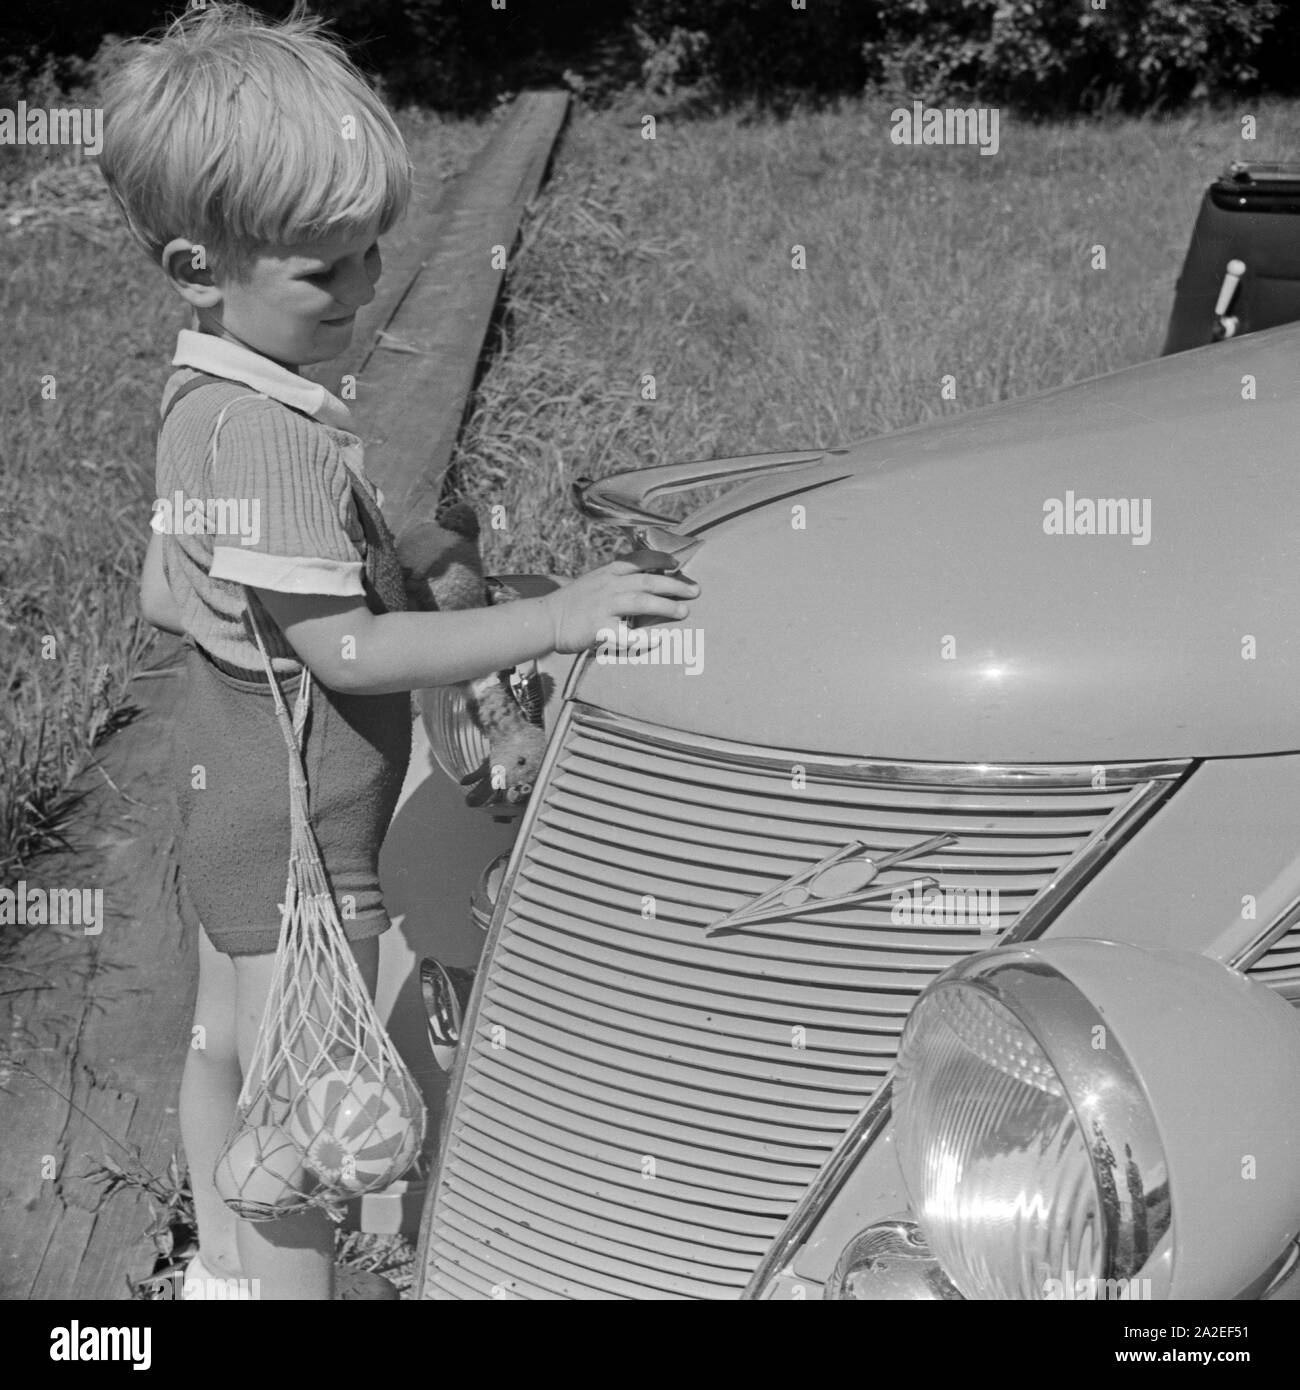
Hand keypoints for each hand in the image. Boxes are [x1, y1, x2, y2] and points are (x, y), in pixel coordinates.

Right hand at [540, 557, 699, 654]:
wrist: (546, 619)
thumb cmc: (573, 603)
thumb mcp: (594, 582)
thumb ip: (617, 581)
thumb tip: (645, 584)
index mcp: (608, 572)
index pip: (639, 559)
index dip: (661, 560)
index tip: (678, 565)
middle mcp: (608, 585)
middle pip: (647, 581)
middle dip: (674, 585)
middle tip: (695, 591)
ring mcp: (604, 606)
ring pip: (641, 602)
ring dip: (665, 606)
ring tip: (684, 612)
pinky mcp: (599, 628)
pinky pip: (626, 634)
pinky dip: (644, 637)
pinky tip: (659, 640)